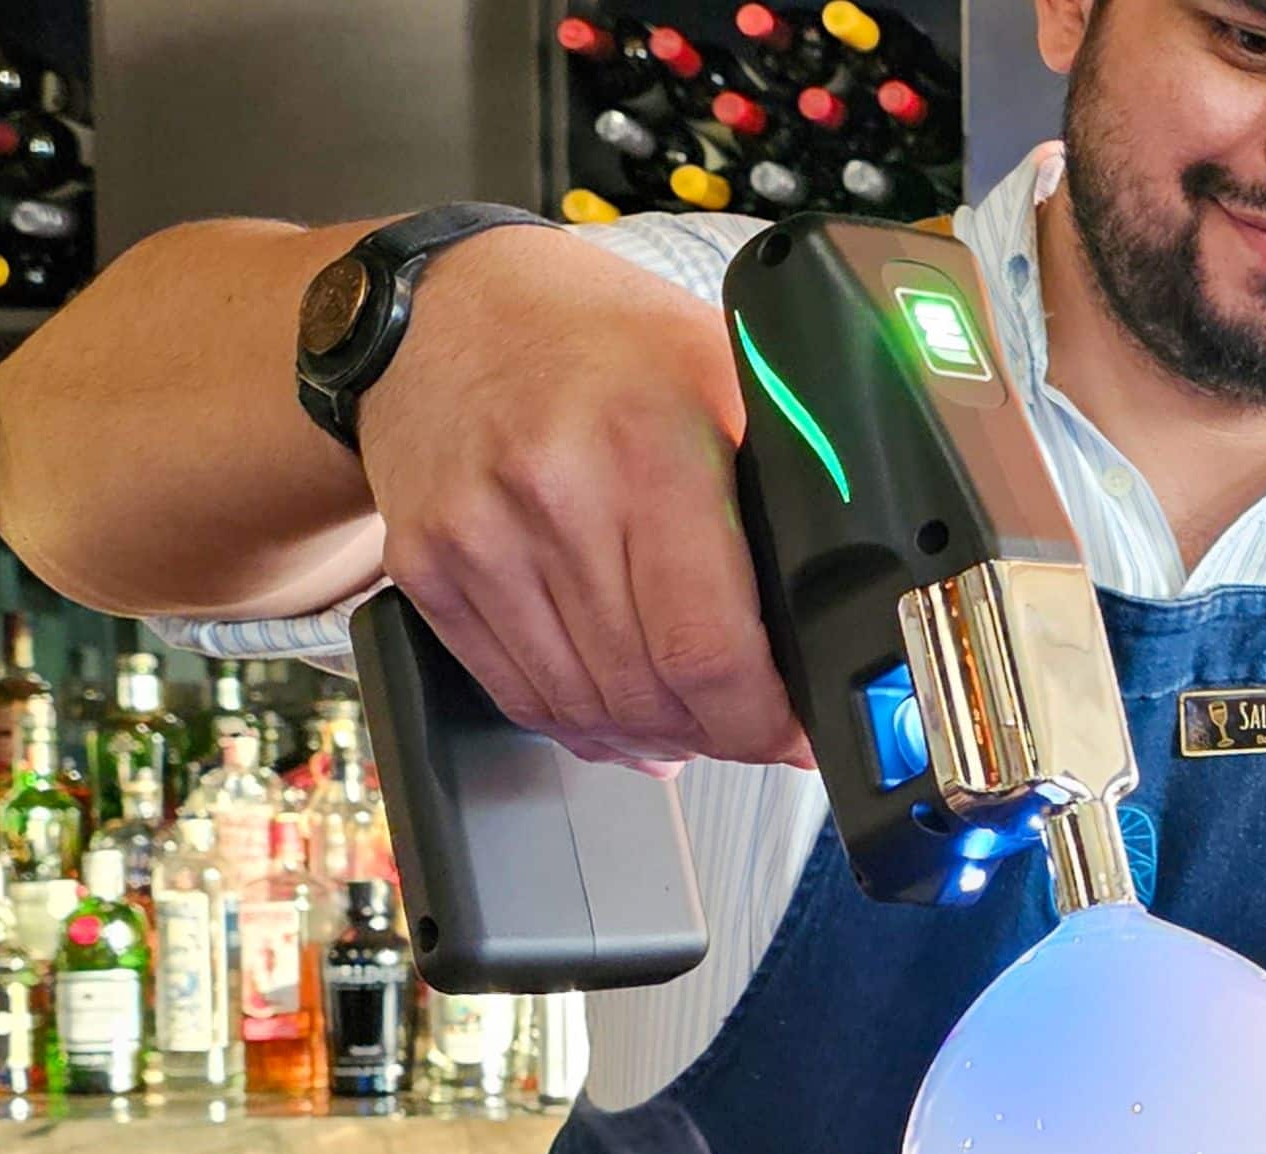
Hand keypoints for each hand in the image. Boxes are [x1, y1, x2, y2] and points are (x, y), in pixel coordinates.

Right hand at [359, 226, 811, 772]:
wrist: (447, 305)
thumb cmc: (602, 339)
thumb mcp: (723, 372)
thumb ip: (782, 479)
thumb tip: (838, 602)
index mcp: (649, 447)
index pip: (707, 647)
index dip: (761, 720)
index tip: (794, 734)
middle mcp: (554, 495)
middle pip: (648, 691)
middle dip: (719, 732)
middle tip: (756, 728)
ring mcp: (479, 539)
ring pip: (583, 706)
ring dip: (652, 736)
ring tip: (695, 724)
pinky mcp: (427, 569)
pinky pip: (517, 694)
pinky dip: (579, 724)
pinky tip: (620, 719)